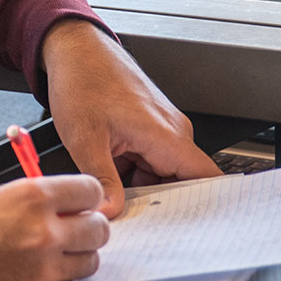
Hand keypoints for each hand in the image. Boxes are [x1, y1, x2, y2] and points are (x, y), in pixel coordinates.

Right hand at [0, 174, 108, 280]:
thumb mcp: (1, 195)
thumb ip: (40, 198)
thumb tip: (71, 205)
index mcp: (34, 197)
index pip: (91, 191)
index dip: (87, 198)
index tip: (83, 203)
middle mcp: (45, 231)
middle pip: (99, 229)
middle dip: (90, 227)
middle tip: (76, 229)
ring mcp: (44, 267)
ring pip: (90, 261)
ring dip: (78, 255)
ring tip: (56, 252)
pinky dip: (58, 277)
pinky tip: (37, 270)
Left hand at [41, 19, 219, 217]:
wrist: (73, 48)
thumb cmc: (83, 79)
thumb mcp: (85, 137)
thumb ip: (101, 180)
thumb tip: (110, 212)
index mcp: (167, 135)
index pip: (207, 179)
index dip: (206, 208)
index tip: (194, 232)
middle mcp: (171, 133)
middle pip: (181, 185)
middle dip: (160, 207)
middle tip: (136, 226)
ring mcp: (159, 132)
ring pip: (160, 177)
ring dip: (140, 192)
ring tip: (113, 201)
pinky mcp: (146, 131)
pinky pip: (147, 165)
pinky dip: (131, 178)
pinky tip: (109, 183)